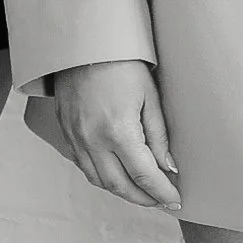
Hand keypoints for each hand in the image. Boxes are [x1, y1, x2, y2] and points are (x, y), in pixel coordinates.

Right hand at [50, 58, 182, 207]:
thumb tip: (168, 167)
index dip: (162, 192)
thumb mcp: (150, 97)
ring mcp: (76, 138)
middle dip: (144, 198)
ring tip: (143, 192)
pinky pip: (85, 167)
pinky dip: (103, 178)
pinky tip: (118, 175)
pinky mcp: (66, 133)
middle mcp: (93, 141)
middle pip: (120, 186)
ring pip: (100, 181)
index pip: (144, 176)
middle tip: (162, 201)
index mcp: (118, 131)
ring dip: (123, 192)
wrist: (83, 41)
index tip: (176, 200)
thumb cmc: (120, 62)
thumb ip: (159, 137)